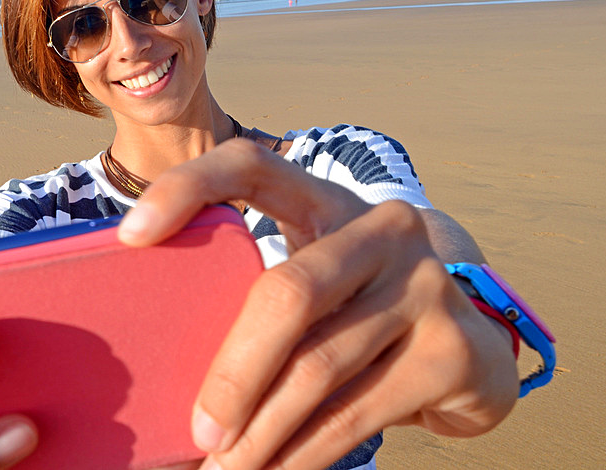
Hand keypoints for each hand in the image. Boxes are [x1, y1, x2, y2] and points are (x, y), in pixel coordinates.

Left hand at [118, 139, 517, 469]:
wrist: (474, 346)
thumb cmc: (360, 310)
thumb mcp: (317, 280)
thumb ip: (261, 290)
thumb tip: (162, 357)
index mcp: (328, 200)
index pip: (252, 165)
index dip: (188, 186)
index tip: (130, 236)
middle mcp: (383, 229)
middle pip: (287, 292)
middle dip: (233, 371)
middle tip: (196, 429)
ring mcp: (425, 286)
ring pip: (319, 367)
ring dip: (261, 432)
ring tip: (221, 469)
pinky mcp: (452, 350)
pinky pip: (356, 413)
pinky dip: (303, 455)